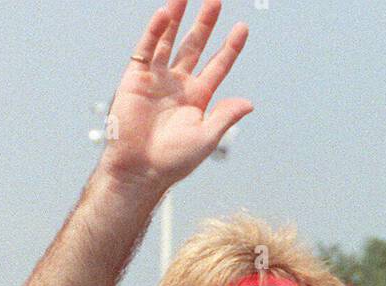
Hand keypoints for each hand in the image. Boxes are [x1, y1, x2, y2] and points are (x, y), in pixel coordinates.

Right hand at [100, 0, 252, 192]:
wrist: (140, 169)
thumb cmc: (174, 161)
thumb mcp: (206, 138)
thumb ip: (226, 116)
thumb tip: (249, 103)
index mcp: (198, 99)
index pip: (217, 66)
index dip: (230, 47)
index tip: (242, 28)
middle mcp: (178, 84)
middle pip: (194, 46)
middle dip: (205, 24)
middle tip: (216, 0)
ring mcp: (157, 78)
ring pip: (170, 40)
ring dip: (178, 17)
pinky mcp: (136, 77)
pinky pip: (147, 48)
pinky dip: (155, 31)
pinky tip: (165, 14)